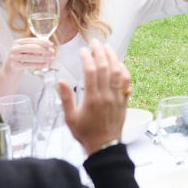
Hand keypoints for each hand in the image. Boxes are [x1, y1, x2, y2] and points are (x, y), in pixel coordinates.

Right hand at [1, 36, 54, 77]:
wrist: (10, 70)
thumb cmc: (21, 58)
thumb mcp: (26, 51)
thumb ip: (35, 47)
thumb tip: (49, 45)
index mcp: (18, 42)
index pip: (32, 40)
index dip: (42, 42)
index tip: (51, 44)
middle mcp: (15, 48)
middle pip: (31, 48)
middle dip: (44, 50)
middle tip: (52, 52)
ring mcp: (13, 57)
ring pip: (30, 57)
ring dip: (42, 58)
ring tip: (51, 59)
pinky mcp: (14, 65)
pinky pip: (28, 65)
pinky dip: (38, 65)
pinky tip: (45, 65)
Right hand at [59, 40, 130, 154]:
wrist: (104, 146)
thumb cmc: (86, 133)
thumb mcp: (70, 118)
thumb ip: (66, 98)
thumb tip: (60, 81)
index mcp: (92, 99)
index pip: (90, 72)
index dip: (86, 58)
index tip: (82, 50)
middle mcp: (106, 95)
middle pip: (104, 67)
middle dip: (99, 52)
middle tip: (94, 42)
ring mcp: (117, 97)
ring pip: (117, 71)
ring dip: (112, 57)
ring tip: (107, 47)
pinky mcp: (125, 100)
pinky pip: (127, 81)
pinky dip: (123, 69)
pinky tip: (118, 63)